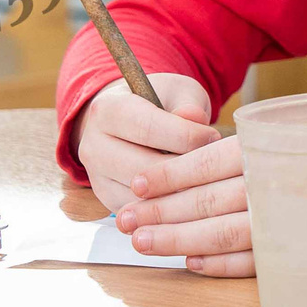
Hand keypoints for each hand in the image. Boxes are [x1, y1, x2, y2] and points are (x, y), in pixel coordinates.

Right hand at [77, 73, 253, 276]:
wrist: (131, 119)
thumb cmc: (161, 103)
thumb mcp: (177, 92)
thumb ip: (187, 105)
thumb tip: (195, 120)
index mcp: (108, 111)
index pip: (147, 128)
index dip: (186, 135)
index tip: (213, 137)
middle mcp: (93, 146)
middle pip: (142, 168)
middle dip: (183, 169)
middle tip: (214, 166)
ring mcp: (96, 177)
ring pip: (139, 196)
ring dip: (177, 193)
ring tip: (205, 182)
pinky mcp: (107, 200)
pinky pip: (139, 214)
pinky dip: (167, 209)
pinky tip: (192, 199)